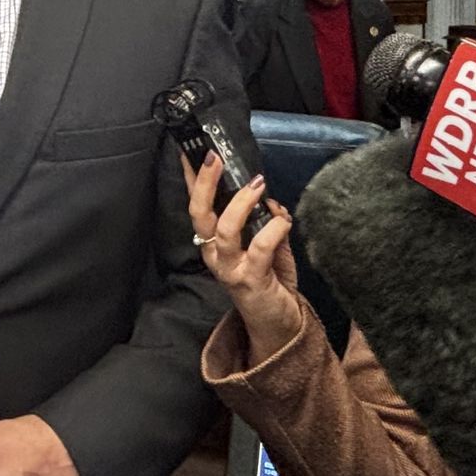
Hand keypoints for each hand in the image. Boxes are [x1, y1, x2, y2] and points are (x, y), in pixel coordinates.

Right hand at [182, 151, 300, 362]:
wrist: (278, 324)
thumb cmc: (270, 280)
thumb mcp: (266, 245)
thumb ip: (264, 220)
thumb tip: (269, 197)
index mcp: (213, 244)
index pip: (197, 206)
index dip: (193, 179)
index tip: (191, 151)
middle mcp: (215, 255)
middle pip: (200, 215)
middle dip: (206, 184)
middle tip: (216, 158)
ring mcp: (230, 268)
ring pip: (225, 229)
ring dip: (241, 203)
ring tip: (257, 185)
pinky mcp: (251, 279)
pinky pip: (260, 247)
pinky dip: (274, 228)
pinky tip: (284, 219)